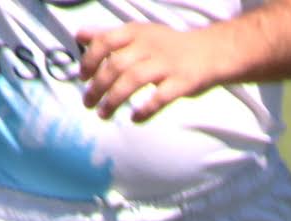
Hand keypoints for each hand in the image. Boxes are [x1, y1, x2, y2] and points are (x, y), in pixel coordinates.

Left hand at [76, 22, 232, 121]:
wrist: (210, 51)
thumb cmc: (169, 46)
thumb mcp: (138, 34)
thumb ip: (109, 35)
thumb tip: (79, 34)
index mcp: (137, 33)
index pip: (106, 41)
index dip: (90, 59)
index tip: (83, 77)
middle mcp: (150, 46)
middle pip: (117, 65)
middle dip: (98, 86)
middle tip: (87, 103)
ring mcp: (167, 64)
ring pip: (134, 80)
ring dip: (114, 99)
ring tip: (103, 114)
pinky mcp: (182, 82)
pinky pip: (160, 98)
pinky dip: (145, 110)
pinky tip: (134, 119)